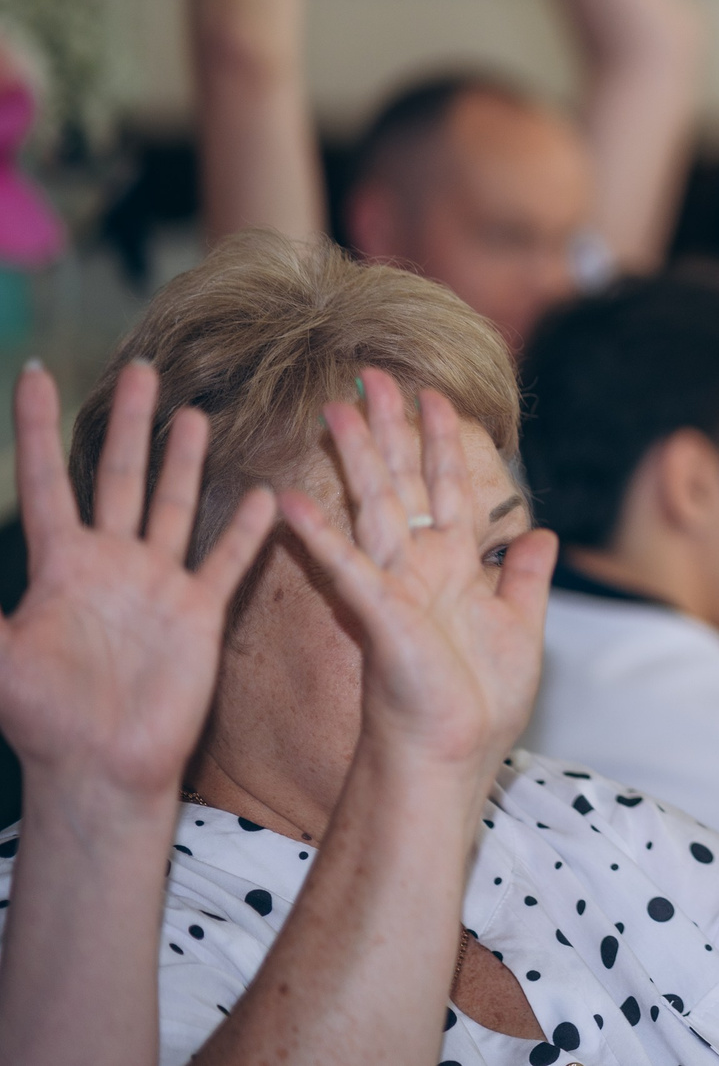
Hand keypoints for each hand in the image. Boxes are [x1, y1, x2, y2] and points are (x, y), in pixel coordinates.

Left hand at [0, 361, 274, 804]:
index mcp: (61, 567)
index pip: (51, 481)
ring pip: (174, 506)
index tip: (36, 372)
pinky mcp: (198, 613)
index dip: (40, 428)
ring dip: (184, 461)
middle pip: (122, 478)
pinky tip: (262, 494)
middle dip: (130, 424)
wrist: (102, 769)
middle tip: (143, 369)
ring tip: (195, 414)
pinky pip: (227, 561)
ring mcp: (157, 586)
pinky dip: (246, 529)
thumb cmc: (42, 720)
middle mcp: (111, 565)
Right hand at [278, 371, 554, 784]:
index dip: (440, 441)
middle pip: (401, 482)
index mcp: (452, 568)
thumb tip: (542, 533)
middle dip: (390, 428)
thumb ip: (526, 577)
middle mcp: (418, 568)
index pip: (445, 488)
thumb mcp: (522, 628)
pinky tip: (291, 502)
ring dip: (355, 459)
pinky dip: (319, 537)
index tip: (434, 394)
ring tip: (335, 409)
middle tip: (370, 374)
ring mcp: (393, 588)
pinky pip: (344, 569)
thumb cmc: (482, 704)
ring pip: (371, 507)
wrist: (455, 758)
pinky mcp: (378, 616)